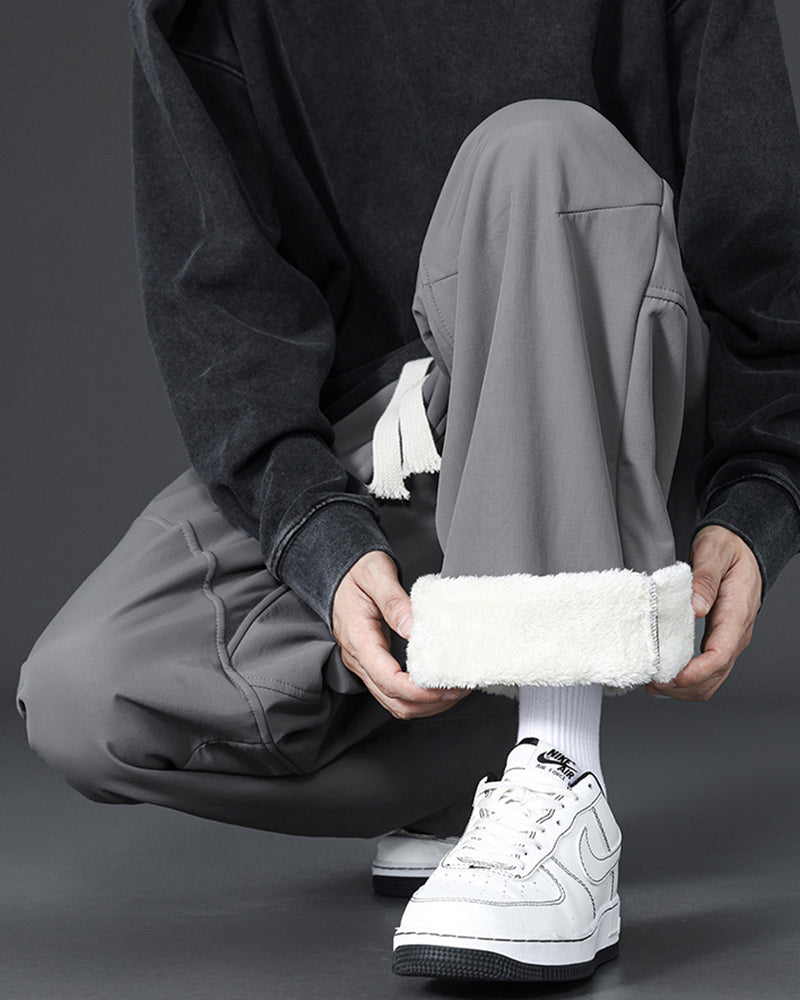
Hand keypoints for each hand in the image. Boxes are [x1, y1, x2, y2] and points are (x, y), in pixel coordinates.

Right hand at [331, 550, 469, 718]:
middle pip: (393, 699)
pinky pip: (392, 692)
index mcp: (358, 637)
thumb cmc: (357, 571)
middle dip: (428, 702)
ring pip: (393, 702)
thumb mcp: (376, 574)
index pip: (387, 679)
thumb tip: (412, 627)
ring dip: (424, 704)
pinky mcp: (371, 664)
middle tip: (459, 689)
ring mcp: (363, 663)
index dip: (418, 691)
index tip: (446, 687)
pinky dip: (416, 697)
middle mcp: (358, 657)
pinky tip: (436, 686)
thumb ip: (394, 600)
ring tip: (453, 690)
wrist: (339, 572)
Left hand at [646, 525, 762, 701]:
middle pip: (716, 675)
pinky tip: (666, 674)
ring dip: (685, 688)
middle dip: (685, 686)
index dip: (696, 672)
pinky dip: (688, 679)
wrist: (743, 545)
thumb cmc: (728, 547)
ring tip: (655, 683)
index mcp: (737, 612)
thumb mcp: (714, 552)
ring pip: (713, 679)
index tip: (672, 677)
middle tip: (653, 683)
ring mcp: (729, 638)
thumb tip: (696, 606)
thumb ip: (705, 578)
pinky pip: (708, 669)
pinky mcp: (720, 639)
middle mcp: (736, 632)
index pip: (721, 655)